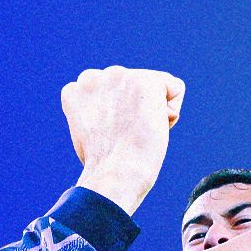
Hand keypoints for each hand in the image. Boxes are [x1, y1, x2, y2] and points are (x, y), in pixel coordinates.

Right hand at [62, 66, 184, 213]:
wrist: (115, 174)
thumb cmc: (104, 167)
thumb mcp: (89, 134)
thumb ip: (98, 113)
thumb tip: (117, 113)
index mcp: (76, 91)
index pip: (108, 92)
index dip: (115, 118)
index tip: (108, 138)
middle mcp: (93, 77)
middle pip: (131, 87)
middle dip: (134, 110)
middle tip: (123, 138)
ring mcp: (120, 76)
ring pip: (153, 88)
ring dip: (151, 111)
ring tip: (136, 134)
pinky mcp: (146, 80)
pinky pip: (175, 89)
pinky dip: (172, 112)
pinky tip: (153, 127)